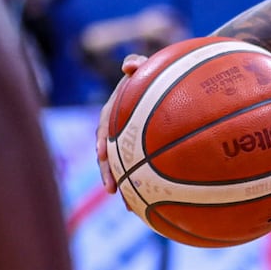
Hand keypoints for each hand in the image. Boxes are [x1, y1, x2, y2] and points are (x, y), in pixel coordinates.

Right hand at [92, 52, 150, 191]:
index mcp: (115, 111)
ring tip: (127, 204)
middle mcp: (117, 130)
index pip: (104, 126)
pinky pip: (138, 170)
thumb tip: (129, 66)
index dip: (102, 140)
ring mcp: (128, 143)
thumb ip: (138, 65)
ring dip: (122, 184)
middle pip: (108, 153)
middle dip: (108, 172)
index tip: (102, 153)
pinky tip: (148, 204)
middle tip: (110, 187)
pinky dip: (141, 187)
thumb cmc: (155, 75)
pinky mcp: (140, 153)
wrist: (168, 87)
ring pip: (121, 167)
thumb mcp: (146, 67)